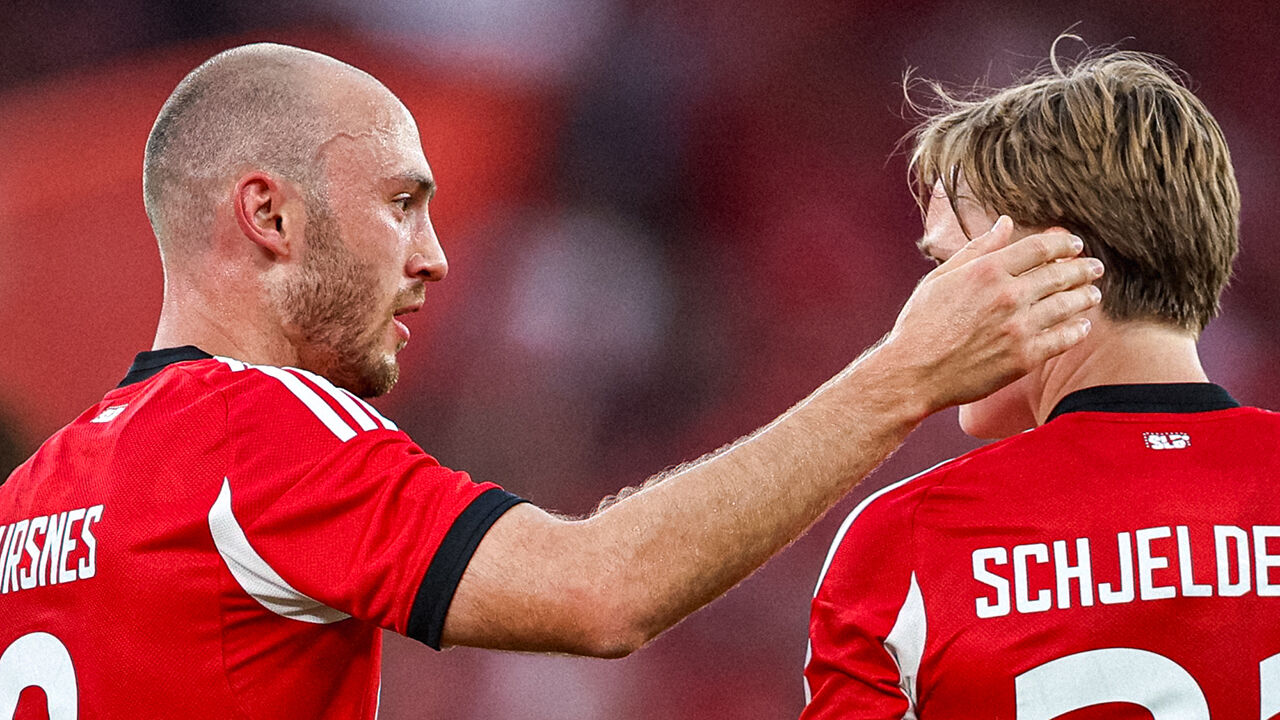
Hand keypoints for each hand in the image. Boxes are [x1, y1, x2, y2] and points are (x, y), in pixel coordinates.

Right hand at [878, 216, 1103, 411]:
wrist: (913, 373)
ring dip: (1086, 296)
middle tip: (1094, 268)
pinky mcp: (1024, 357)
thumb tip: (1004, 223)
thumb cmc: (920, 324)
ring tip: (1093, 294)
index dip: (1063, 243)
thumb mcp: (941, 277)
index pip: (1040, 247)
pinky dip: (1077, 329)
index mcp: (987, 270)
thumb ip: (977, 249)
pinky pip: (1064, 338)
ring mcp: (1019, 327)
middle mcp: (1008, 295)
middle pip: (1061, 273)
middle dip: (1083, 268)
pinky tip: (1081, 325)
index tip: (1074, 244)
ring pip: (1068, 304)